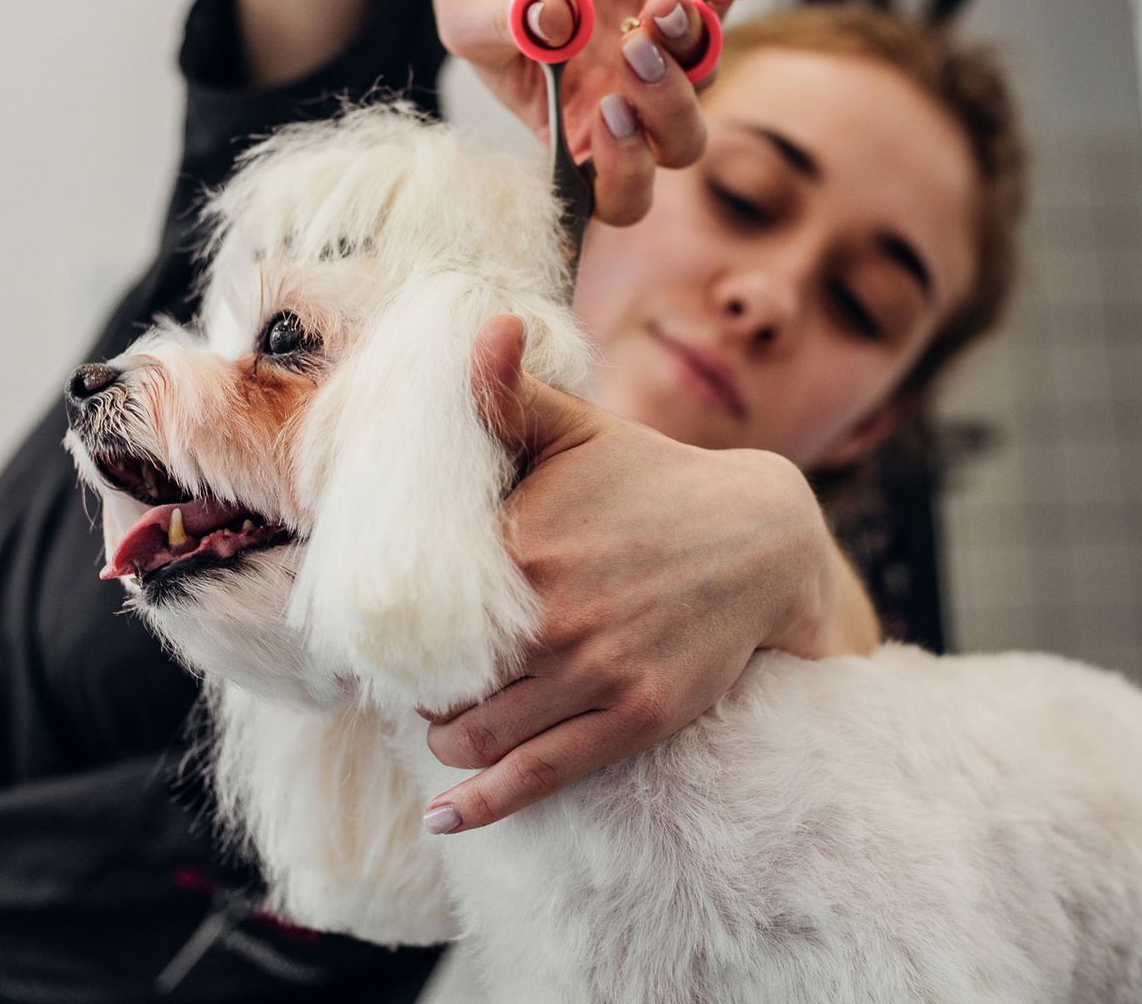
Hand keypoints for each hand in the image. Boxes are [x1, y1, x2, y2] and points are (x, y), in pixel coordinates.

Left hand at [419, 317, 846, 835]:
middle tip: (415, 676)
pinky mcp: (633, 718)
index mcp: (522, 542)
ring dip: (445, 735)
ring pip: (475, 734)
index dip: (388, 622)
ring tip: (443, 721)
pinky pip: (539, 775)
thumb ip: (510, 395)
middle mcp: (551, 614)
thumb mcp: (580, 432)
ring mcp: (594, 672)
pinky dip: (483, 803)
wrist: (761, 540)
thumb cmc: (653, 481)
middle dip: (416, 682)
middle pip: (436, 677)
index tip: (380, 626)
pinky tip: (446, 815)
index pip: (415, 606)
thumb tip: (478, 326)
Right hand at [430, 0, 751, 225]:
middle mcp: (624, 103)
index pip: (616, 194)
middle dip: (669, 108)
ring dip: (689, 48)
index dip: (627, 175)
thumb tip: (560, 21)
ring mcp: (659, 54)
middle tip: (631, 52)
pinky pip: (719, 13)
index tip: (610, 118)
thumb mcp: (466, 12)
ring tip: (658, 7)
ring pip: (704, 78)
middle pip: (677, 145)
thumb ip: (501, 26)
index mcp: (573, 131)